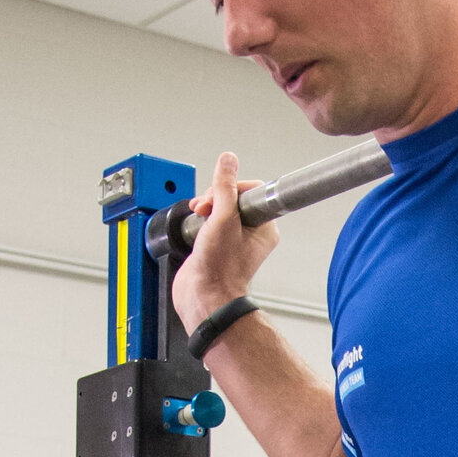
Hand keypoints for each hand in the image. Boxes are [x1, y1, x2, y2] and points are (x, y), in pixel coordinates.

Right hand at [171, 151, 279, 334]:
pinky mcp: (216, 244)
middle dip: (214, 197)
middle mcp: (250, 233)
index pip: (251, 190)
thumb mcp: (222, 218)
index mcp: (263, 228)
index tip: (218, 195)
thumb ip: (224, 187)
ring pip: (218, 207)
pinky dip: (199, 218)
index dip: (231, 187)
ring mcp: (232, 239)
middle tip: (205, 209)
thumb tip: (228, 161)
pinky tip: (195, 224)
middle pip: (232, 196)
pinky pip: (209, 220)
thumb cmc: (220, 268)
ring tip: (199, 217)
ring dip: (205, 207)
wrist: (202, 295)